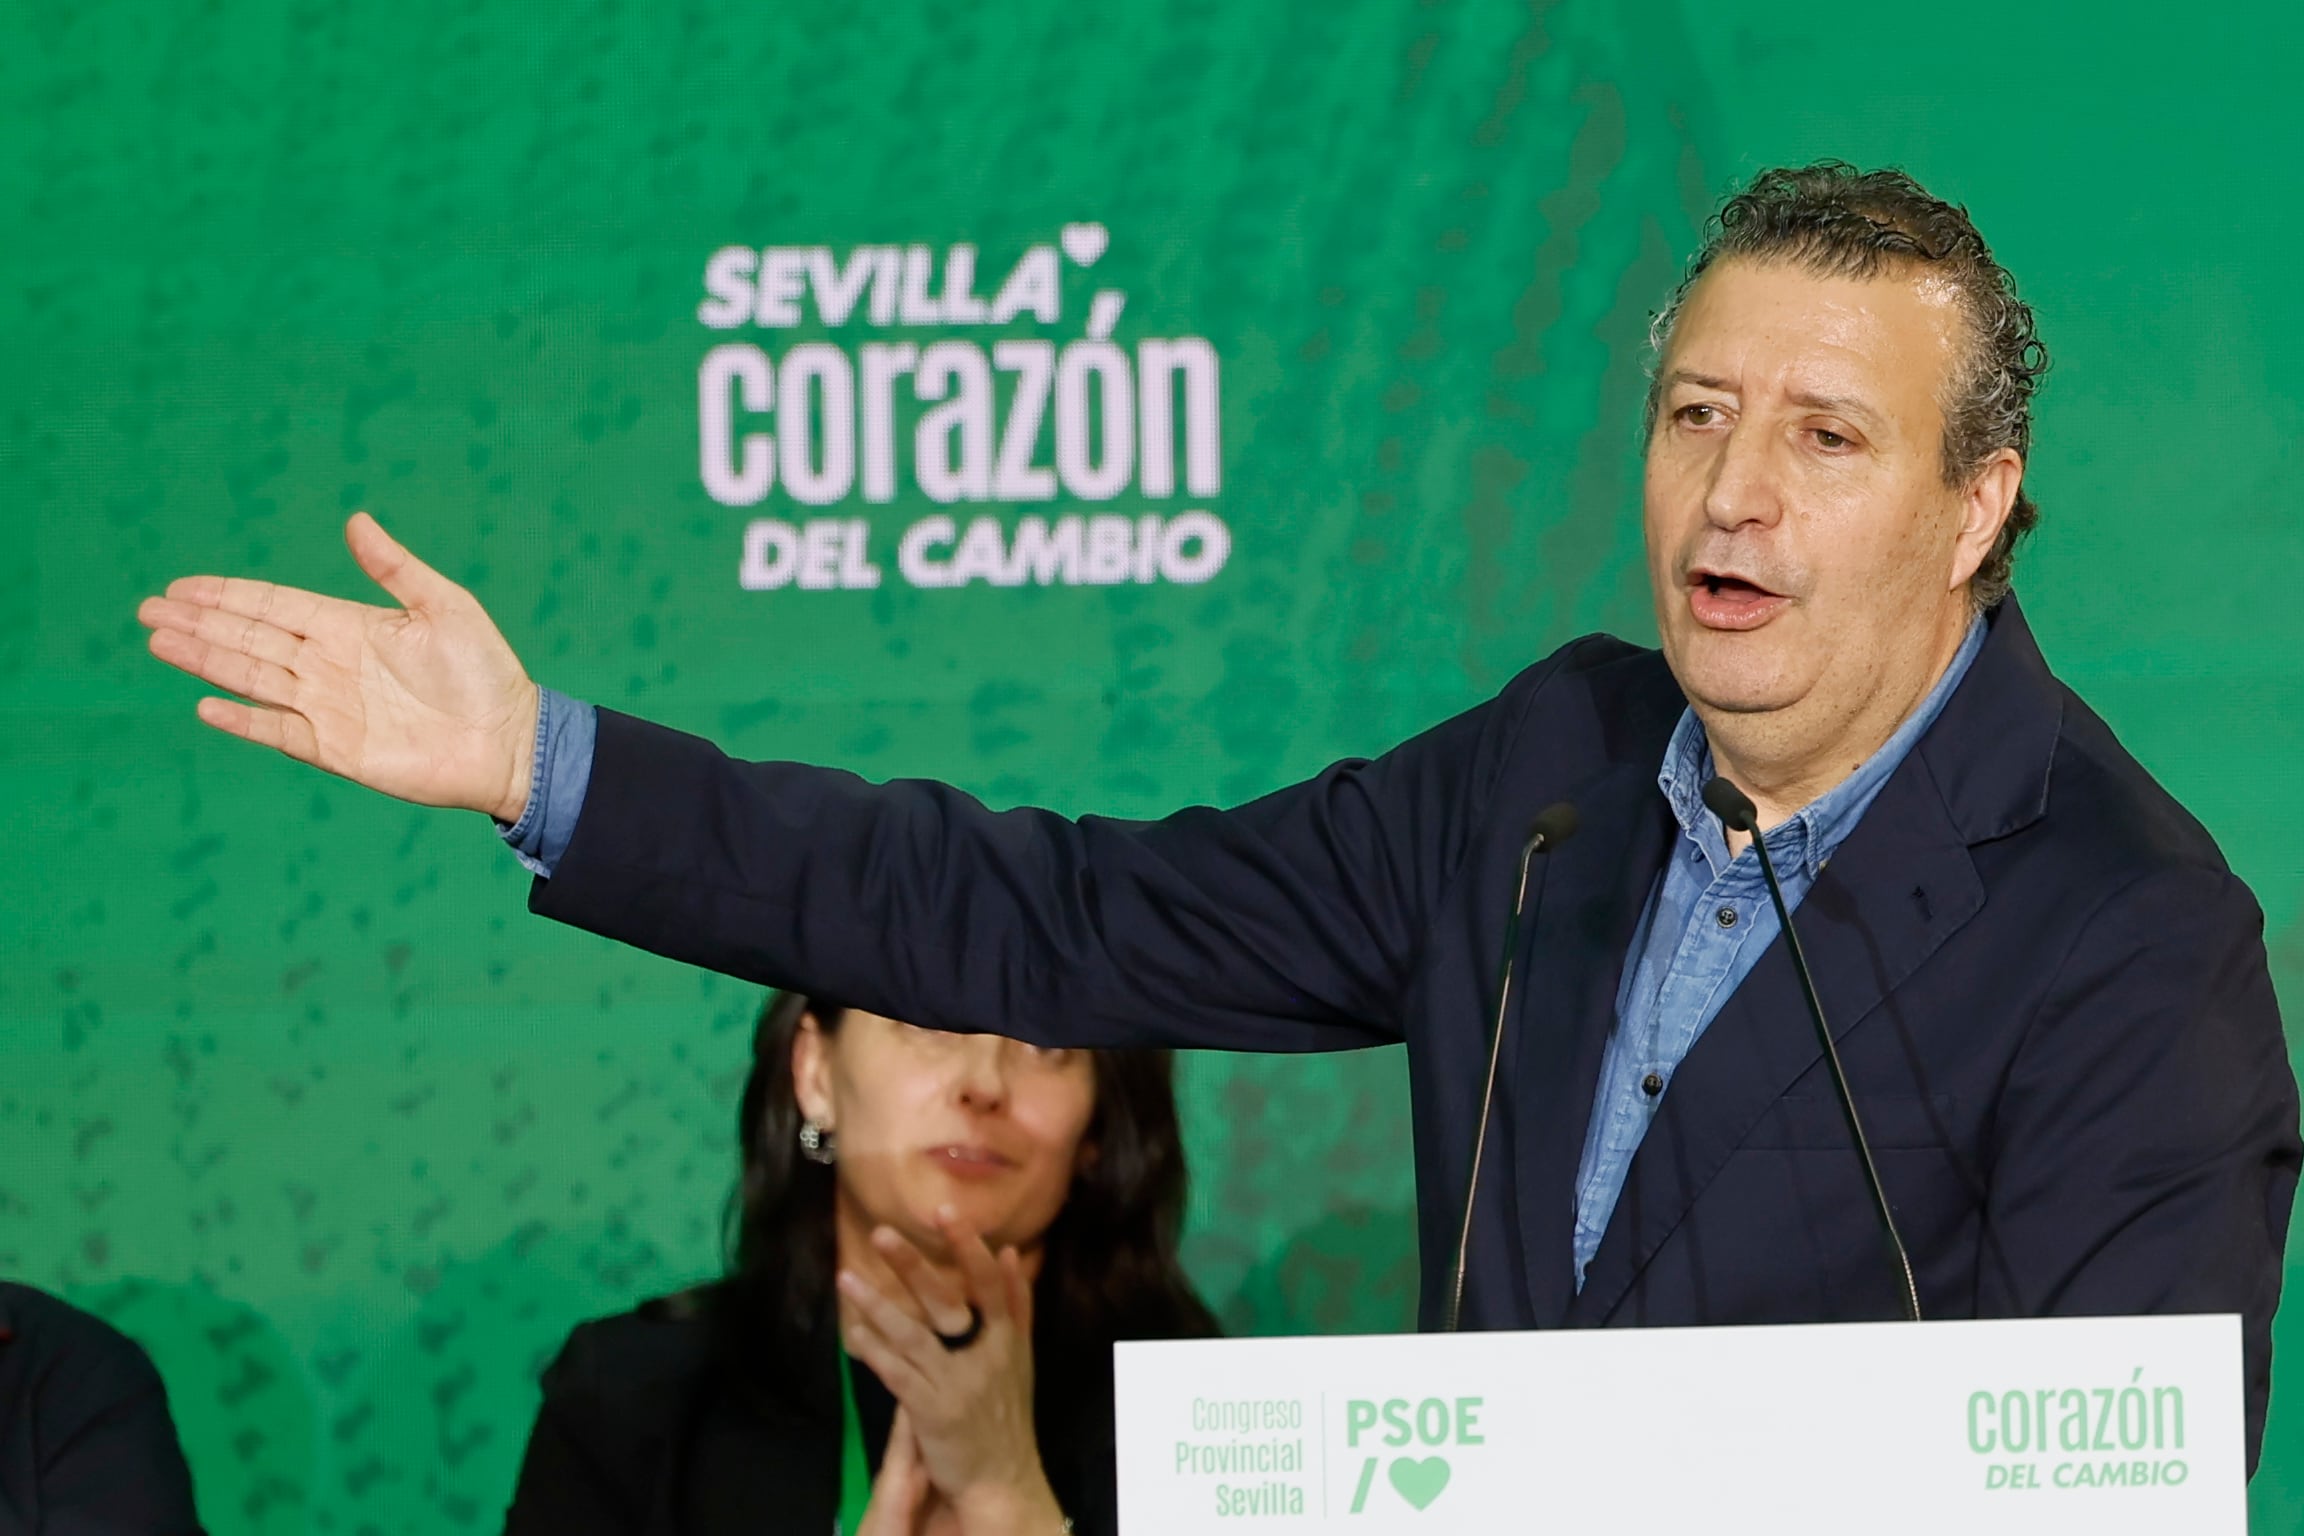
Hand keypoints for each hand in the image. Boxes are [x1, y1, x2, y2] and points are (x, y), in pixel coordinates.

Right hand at [138, 513, 540, 821]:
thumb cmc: (486, 673)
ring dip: (206, 660)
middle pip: (250, 637)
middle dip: (199, 622)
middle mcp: (330, 665)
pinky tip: (205, 705)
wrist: (509, 741)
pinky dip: (244, 720)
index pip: (274, 605)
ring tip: (158, 641)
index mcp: (349, 626)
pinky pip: (279, 731)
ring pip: (253, 678)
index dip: (228, 594)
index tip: (181, 586)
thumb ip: (396, 568)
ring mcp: (329, 707)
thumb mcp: (445, 607)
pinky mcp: (337, 749)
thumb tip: (356, 520)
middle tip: (147, 609)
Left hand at [838, 1212, 1068, 1535]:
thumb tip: (1010, 1252)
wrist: (1002, 1477)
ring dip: (877, 1305)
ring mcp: (955, 1383)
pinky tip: (853, 1332)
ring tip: (847, 1278)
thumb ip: (1018, 1304)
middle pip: (947, 1303)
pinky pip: (897, 1375)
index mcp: (1007, 1338)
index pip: (991, 1285)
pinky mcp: (931, 1411)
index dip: (969, 1248)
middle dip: (914, 1266)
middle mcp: (983, 1356)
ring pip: (912, 1336)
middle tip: (881, 1233)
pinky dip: (874, 1352)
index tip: (947, 1212)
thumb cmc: (1006, 1411)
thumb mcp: (1021, 1356)